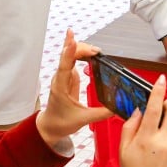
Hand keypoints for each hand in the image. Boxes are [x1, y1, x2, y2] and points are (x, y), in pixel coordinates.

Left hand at [36, 29, 113, 147]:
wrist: (50, 127)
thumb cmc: (60, 122)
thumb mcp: (82, 119)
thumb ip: (101, 113)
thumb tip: (116, 107)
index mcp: (61, 88)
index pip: (65, 66)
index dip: (69, 52)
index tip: (72, 39)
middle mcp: (60, 79)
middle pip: (68, 56)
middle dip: (80, 49)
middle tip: (95, 50)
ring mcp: (63, 77)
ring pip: (70, 56)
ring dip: (81, 49)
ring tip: (94, 50)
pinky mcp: (68, 78)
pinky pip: (72, 61)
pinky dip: (79, 53)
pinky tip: (86, 49)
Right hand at [118, 74, 166, 166]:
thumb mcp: (123, 148)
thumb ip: (131, 126)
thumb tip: (140, 110)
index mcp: (146, 138)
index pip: (154, 107)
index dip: (158, 90)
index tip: (161, 80)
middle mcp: (165, 142)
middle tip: (163, 108)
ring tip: (159, 140)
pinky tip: (165, 153)